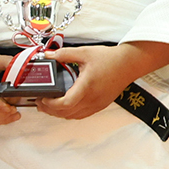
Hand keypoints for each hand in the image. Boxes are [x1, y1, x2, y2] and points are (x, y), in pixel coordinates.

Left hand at [35, 43, 168, 119]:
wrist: (129, 64)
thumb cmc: (109, 58)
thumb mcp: (83, 52)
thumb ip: (63, 54)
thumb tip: (47, 54)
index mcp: (87, 87)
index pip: (66, 104)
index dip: (50, 104)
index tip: (41, 98)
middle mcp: (93, 99)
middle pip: (67, 113)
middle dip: (50, 110)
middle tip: (39, 102)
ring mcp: (97, 104)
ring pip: (74, 116)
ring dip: (59, 114)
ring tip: (48, 106)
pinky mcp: (101, 105)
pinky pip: (82, 115)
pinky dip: (70, 114)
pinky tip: (64, 107)